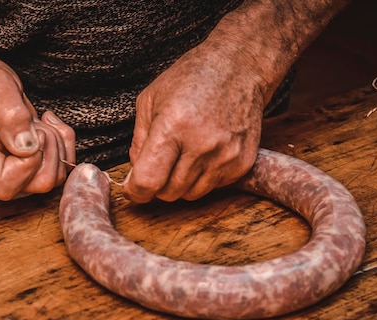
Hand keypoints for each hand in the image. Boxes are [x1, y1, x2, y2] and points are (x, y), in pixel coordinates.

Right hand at [0, 52, 74, 200]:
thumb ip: (9, 115)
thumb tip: (28, 146)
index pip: (8, 185)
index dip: (30, 161)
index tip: (31, 130)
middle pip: (40, 184)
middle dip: (49, 148)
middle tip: (35, 123)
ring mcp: (17, 171)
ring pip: (55, 176)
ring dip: (57, 143)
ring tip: (37, 121)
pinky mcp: (34, 163)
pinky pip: (63, 165)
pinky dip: (65, 141)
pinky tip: (48, 123)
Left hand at [124, 41, 264, 202]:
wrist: (240, 67)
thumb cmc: (191, 79)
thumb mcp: (151, 100)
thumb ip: (139, 141)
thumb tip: (136, 175)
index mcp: (172, 127)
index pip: (149, 180)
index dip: (136, 191)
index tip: (134, 188)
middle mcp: (201, 145)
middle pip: (169, 193)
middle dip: (158, 185)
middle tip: (160, 164)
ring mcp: (225, 156)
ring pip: (191, 195)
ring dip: (181, 183)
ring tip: (184, 155)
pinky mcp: (242, 163)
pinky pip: (213, 187)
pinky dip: (203, 177)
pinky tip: (205, 152)